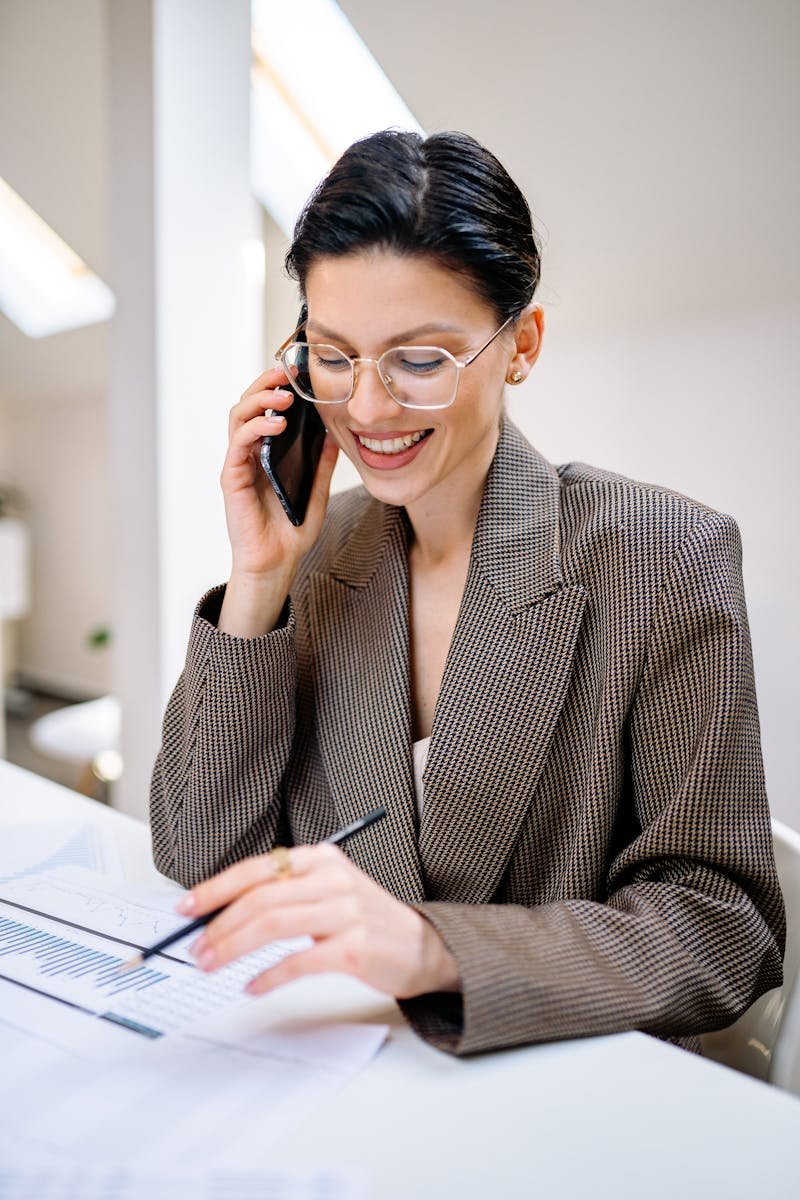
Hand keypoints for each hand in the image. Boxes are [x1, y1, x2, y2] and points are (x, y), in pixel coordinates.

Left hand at [177, 845, 460, 998]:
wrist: (422, 946)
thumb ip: (283, 895)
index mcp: (321, 858)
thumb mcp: (327, 893)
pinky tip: (251, 986)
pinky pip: (299, 961)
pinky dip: (268, 976)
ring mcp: (346, 912)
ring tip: (211, 965)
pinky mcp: (355, 947)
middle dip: (219, 925)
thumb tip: (221, 915)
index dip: (216, 889)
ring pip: (273, 925)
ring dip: (233, 948)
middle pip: (260, 898)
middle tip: (195, 949)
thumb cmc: (365, 922)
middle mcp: (333, 878)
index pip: (257, 869)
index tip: (186, 908)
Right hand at [221, 366, 338, 578]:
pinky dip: (256, 427)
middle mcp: (249, 454)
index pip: (265, 409)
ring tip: (284, 397)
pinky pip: (238, 443)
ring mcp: (239, 464)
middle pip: (247, 404)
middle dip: (265, 384)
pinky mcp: (232, 477)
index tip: (298, 375)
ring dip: (259, 400)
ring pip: (238, 416)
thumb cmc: (291, 532)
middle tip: (287, 374)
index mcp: (267, 453)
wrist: (276, 563)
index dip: (277, 388)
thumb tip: (334, 433)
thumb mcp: (317, 491)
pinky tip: (277, 424)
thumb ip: (322, 464)